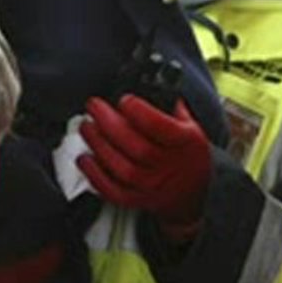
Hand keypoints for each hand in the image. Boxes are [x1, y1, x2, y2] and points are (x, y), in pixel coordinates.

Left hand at [76, 94, 210, 242]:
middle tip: (94, 106)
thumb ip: (170, 106)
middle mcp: (169, 166)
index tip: (125, 99)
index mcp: (185, 143)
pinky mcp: (139, 200)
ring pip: (123, 169)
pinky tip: (84, 158)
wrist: (197, 194)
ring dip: (99, 146)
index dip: (139, 112)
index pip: (161, 127)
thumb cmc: (188, 154)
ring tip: (86, 127)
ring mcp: (153, 186)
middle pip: (137, 147)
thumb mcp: (190, 126)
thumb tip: (149, 82)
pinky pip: (114, 192)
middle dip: (109, 123)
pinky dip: (96, 176)